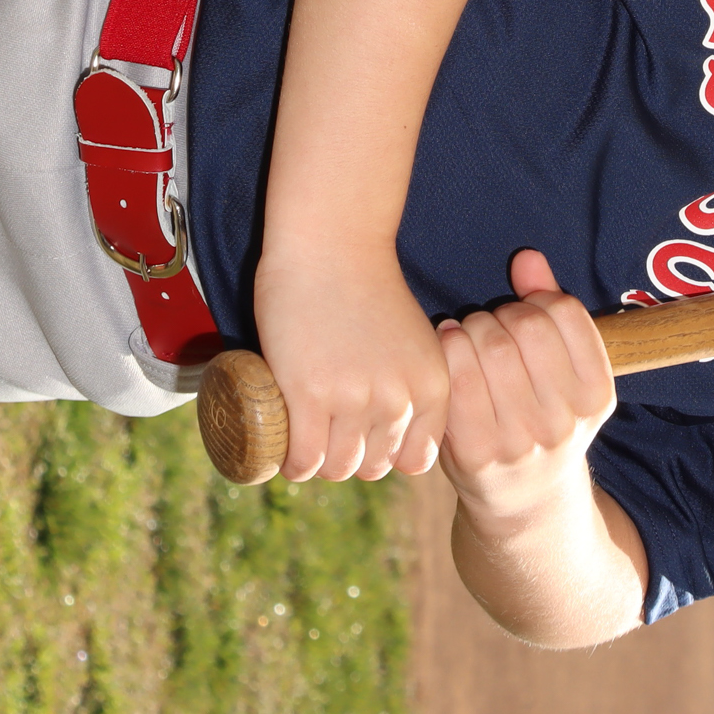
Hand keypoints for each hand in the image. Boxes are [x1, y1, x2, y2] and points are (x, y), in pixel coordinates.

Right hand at [247, 251, 451, 481]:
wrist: (332, 245)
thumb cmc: (368, 287)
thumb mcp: (413, 341)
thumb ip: (409, 381)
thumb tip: (389, 422)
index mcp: (432, 387)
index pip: (416, 459)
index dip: (387, 455)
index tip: (365, 441)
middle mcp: (399, 400)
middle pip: (374, 467)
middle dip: (350, 459)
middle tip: (325, 438)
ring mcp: (354, 401)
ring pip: (337, 469)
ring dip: (318, 463)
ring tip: (302, 441)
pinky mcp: (309, 396)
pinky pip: (303, 459)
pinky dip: (291, 463)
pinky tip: (281, 448)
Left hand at [436, 249, 617, 530]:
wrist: (523, 500)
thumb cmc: (540, 416)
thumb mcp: (565, 371)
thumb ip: (550, 308)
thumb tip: (527, 257)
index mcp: (596, 395)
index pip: (564, 312)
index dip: (537, 300)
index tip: (523, 314)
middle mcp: (564, 421)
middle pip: (525, 325)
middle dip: (500, 313)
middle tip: (489, 325)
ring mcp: (520, 440)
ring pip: (489, 345)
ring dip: (472, 328)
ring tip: (468, 336)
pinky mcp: (476, 452)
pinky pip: (457, 378)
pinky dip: (448, 350)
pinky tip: (448, 348)